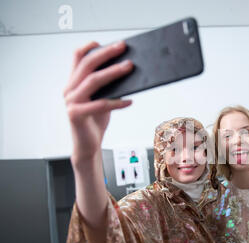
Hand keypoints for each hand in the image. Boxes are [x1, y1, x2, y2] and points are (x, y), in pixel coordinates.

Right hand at [63, 41, 133, 162]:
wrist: (87, 146)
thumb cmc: (95, 121)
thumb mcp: (100, 100)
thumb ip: (106, 87)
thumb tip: (125, 70)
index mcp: (73, 84)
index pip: (77, 59)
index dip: (88, 47)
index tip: (104, 41)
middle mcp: (69, 90)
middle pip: (86, 65)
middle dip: (106, 54)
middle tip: (122, 47)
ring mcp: (71, 102)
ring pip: (93, 81)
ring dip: (113, 72)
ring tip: (129, 67)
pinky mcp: (76, 115)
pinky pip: (100, 105)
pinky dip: (117, 102)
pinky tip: (130, 101)